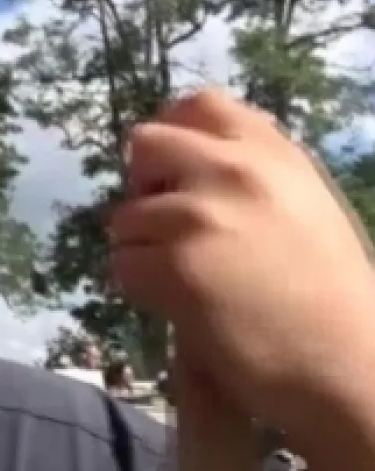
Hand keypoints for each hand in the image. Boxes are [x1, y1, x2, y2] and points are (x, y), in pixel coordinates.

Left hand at [107, 88, 374, 466]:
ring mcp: (199, 215)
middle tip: (164, 227)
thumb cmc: (331, 296)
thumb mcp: (305, 206)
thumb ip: (255, 173)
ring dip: (142, 250)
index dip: (172, 134)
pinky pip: (121, 265)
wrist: (348, 365)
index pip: (199, 105)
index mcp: (273, 153)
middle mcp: (233, 171)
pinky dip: (140, 289)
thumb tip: (193, 156)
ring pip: (124, 218)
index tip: (168, 169)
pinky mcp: (174, 266)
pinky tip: (179, 307)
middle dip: (143, 186)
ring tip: (186, 282)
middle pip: (145, 144)